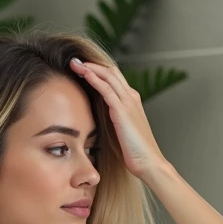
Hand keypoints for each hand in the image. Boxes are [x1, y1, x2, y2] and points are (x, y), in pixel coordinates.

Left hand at [69, 57, 167, 180]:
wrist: (149, 163)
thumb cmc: (134, 152)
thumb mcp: (121, 131)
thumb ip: (112, 121)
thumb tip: (96, 120)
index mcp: (131, 101)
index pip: (113, 78)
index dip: (97, 70)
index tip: (80, 68)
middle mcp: (131, 97)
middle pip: (110, 71)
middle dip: (91, 64)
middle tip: (74, 60)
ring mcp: (128, 102)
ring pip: (108, 76)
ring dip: (90, 67)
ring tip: (74, 63)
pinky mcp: (123, 111)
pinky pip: (107, 89)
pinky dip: (94, 79)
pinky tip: (84, 73)